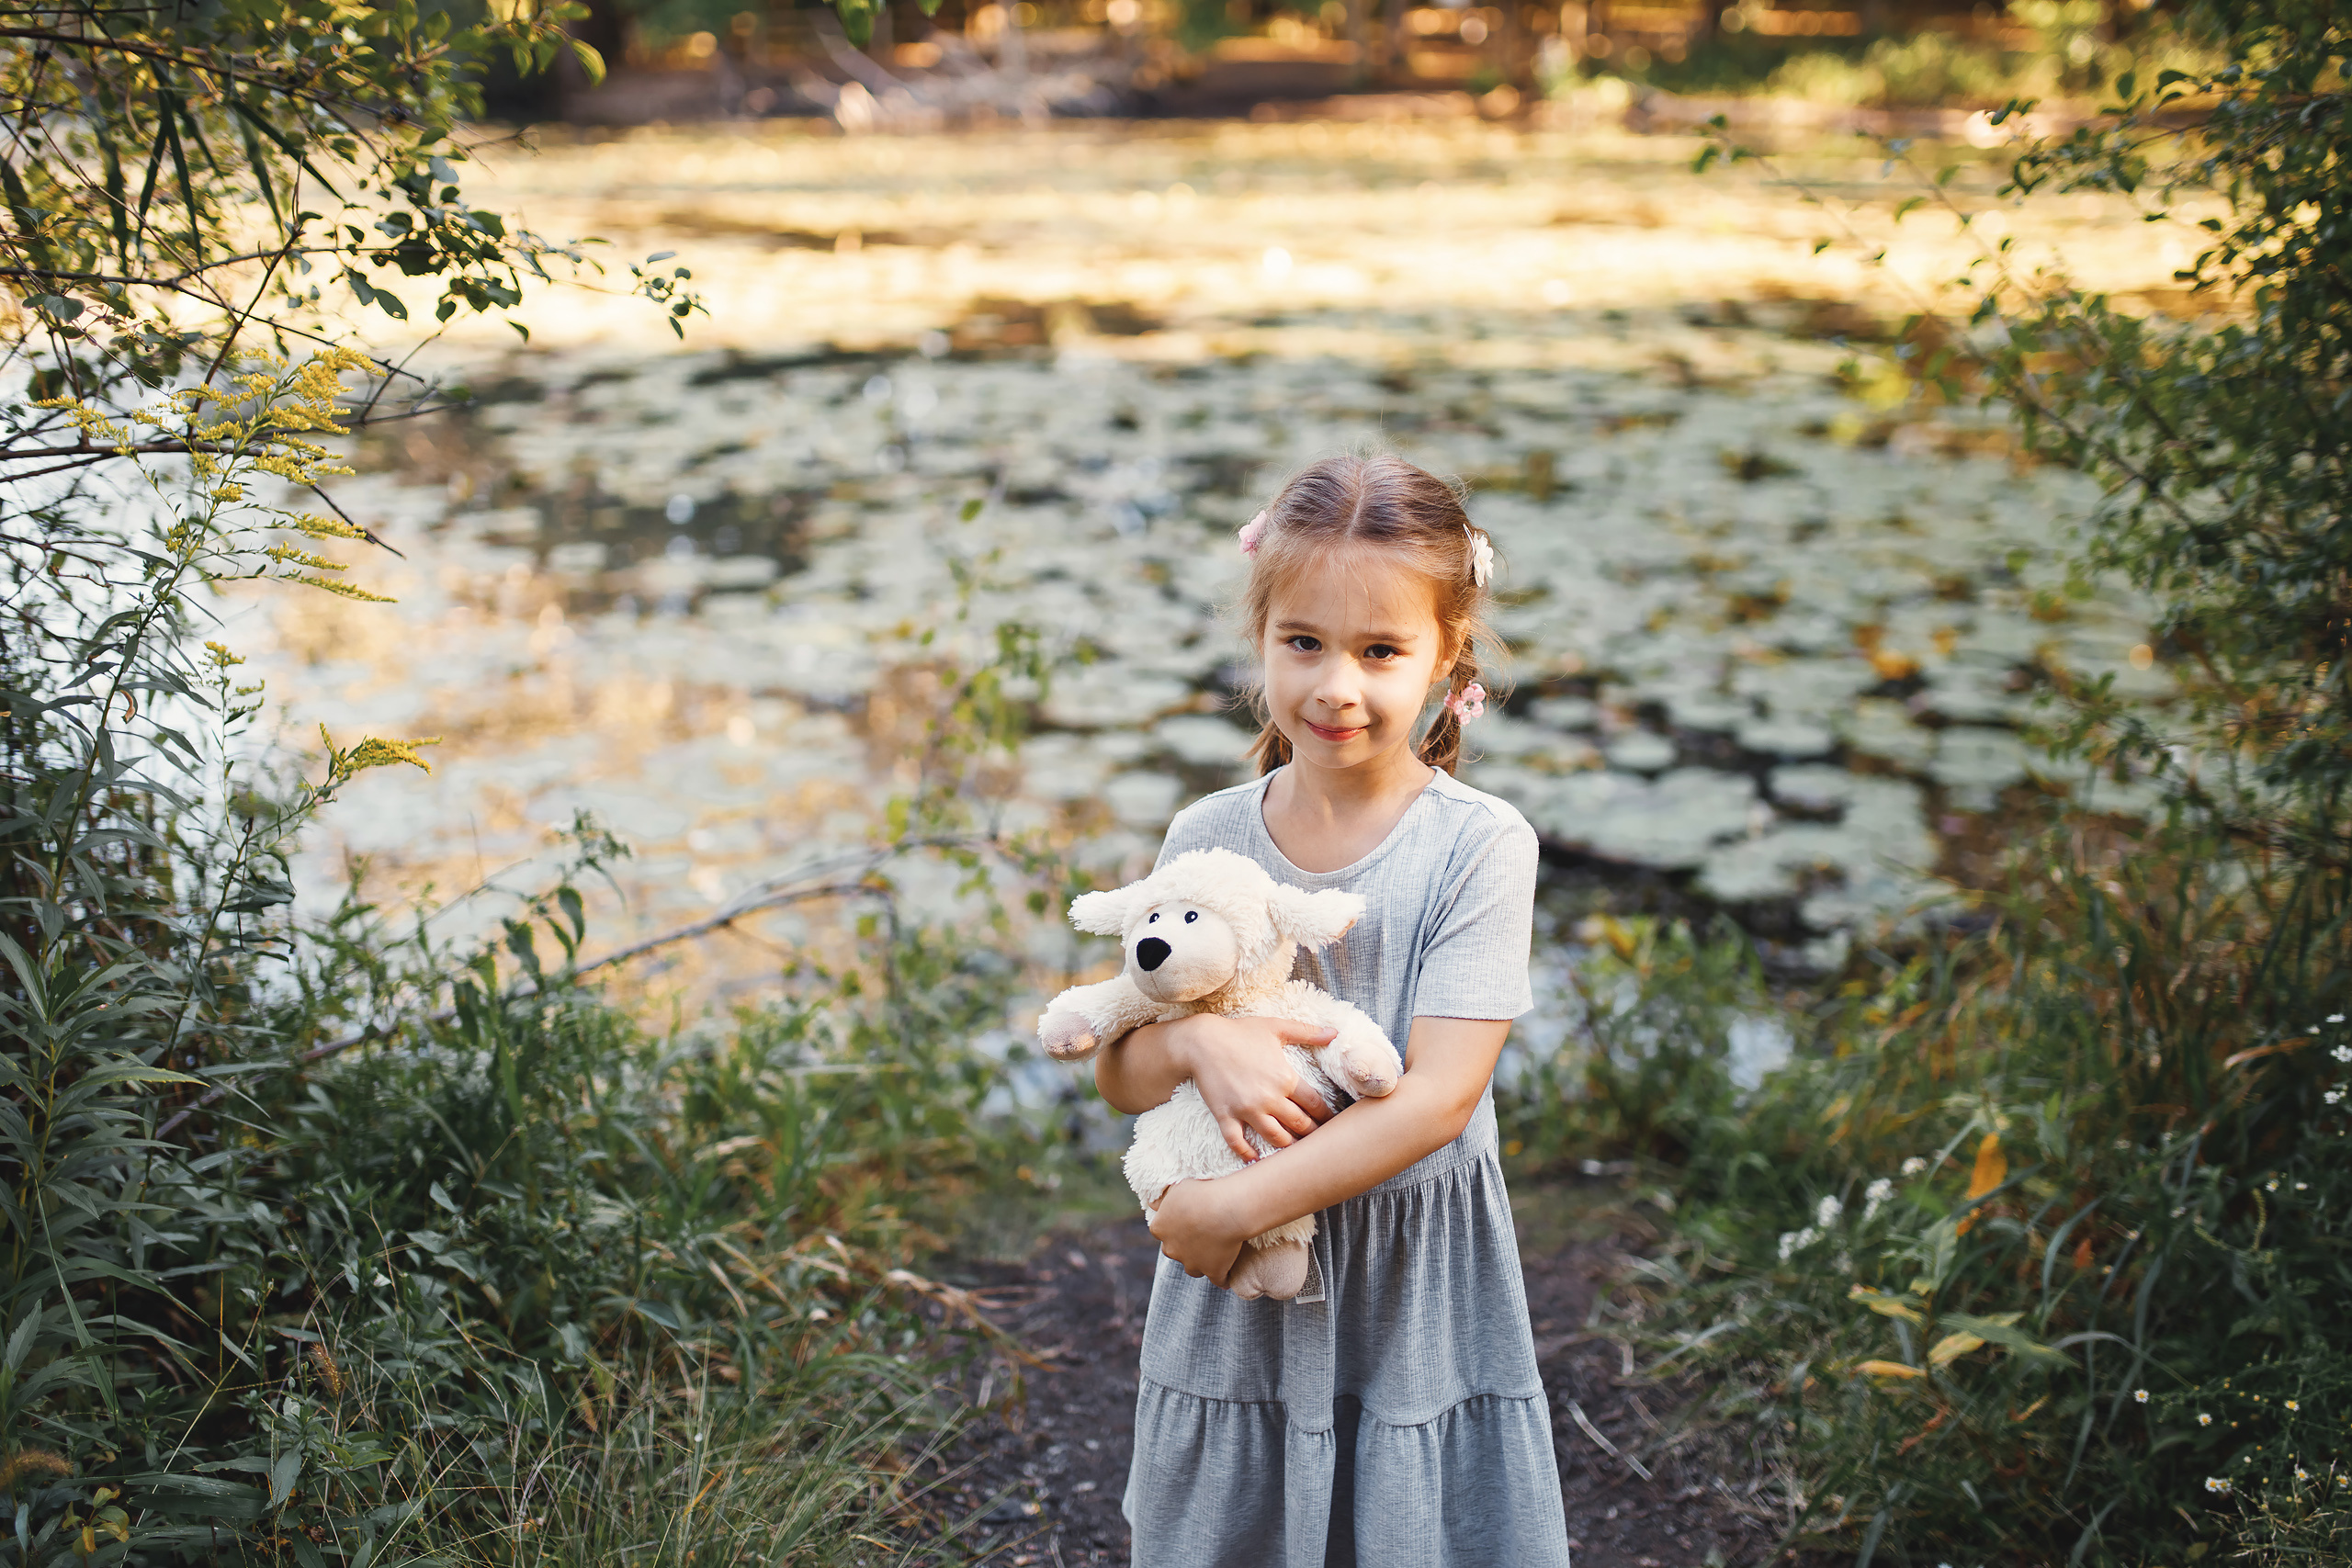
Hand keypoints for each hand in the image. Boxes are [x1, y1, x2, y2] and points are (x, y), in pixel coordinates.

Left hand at [1147, 1179, 1247, 1287]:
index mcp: (1159, 1228)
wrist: (1225, 1209)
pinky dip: (1223, 1278)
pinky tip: (1228, 1275)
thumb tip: (1153, 1205)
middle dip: (1185, 1246)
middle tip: (1201, 1233)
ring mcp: (1192, 1263)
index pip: (1161, 1231)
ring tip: (1215, 1253)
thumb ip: (1163, 1199)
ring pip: (1193, 1269)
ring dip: (1201, 1262)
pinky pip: (1219, 1280)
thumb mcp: (1177, 1188)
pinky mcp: (1213, 1272)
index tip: (1187, 1220)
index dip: (1174, 1226)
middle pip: (1175, 1251)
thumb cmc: (1201, 1193)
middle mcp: (1171, 1249)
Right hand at [1172, 1013, 1337, 1161]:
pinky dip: (1246, 1153)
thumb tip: (1335, 1032)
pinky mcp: (1226, 1116)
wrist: (1201, 1041)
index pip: (1315, 1104)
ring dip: (1288, 1147)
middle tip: (1320, 1142)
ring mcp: (1247, 1110)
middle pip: (1299, 1125)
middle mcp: (1269, 1098)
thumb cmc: (1239, 1032)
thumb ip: (1308, 1032)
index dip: (1326, 1115)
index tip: (1332, 1123)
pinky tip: (1255, 1159)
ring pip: (1275, 1138)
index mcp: (1285, 1078)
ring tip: (1295, 1152)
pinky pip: (1237, 1142)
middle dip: (1312, 1134)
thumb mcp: (1276, 1027)